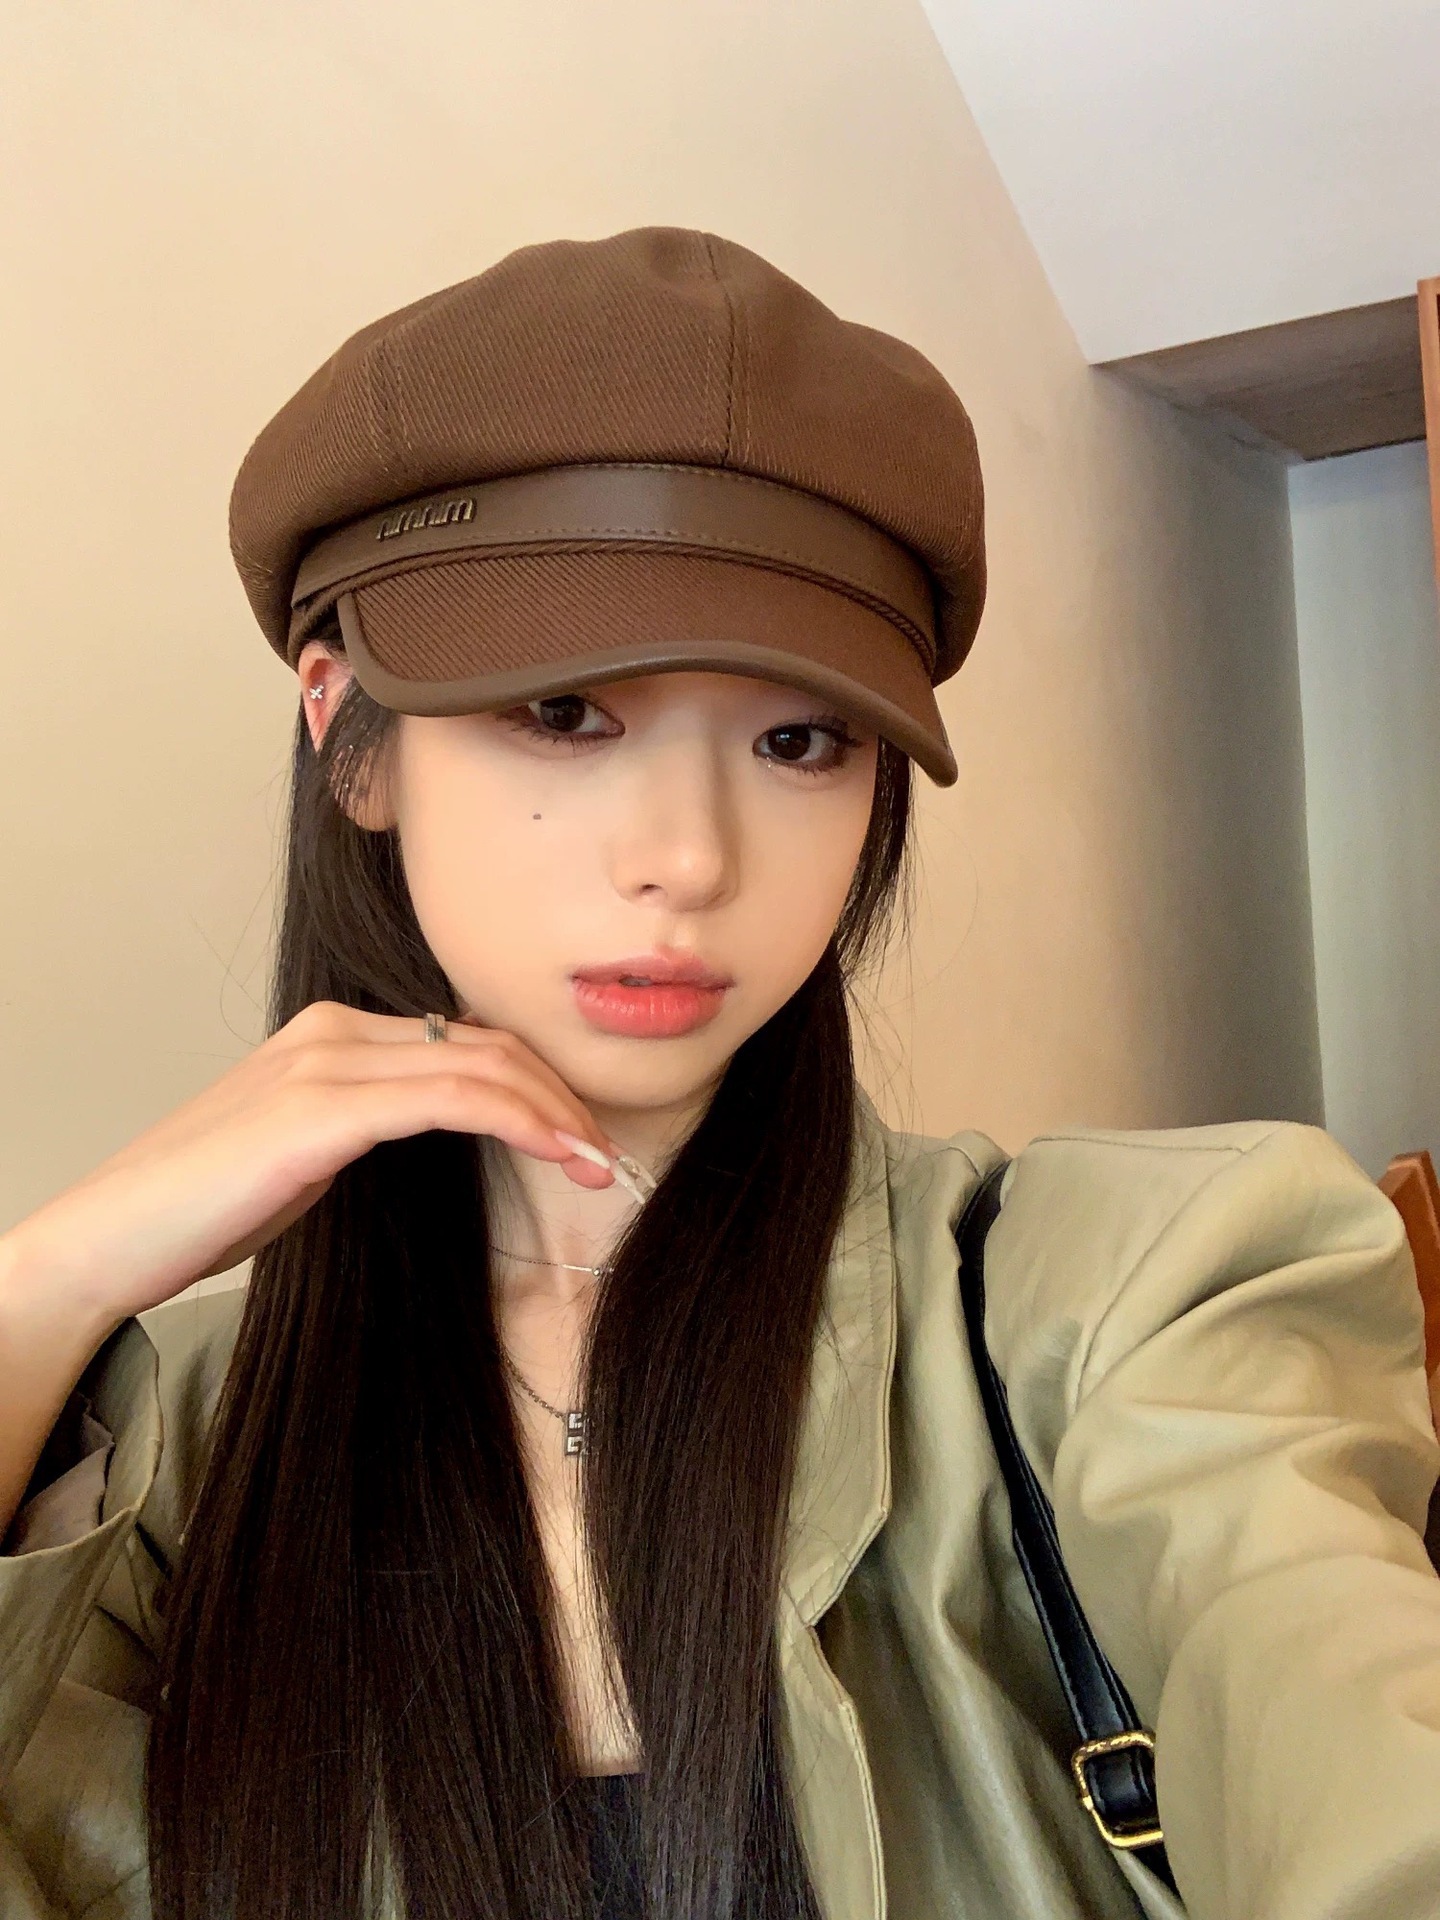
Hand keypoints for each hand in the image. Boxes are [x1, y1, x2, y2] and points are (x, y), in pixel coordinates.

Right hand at [0, 1002, 615, 1338]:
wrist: (109, 1239)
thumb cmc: (202, 1211)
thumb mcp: (304, 1156)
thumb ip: (367, 1129)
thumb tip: (440, 1132)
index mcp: (331, 1036)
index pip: (462, 1042)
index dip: (534, 1083)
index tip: (579, 1138)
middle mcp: (333, 1032)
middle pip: (484, 1043)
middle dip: (559, 1094)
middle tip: (606, 1153)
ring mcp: (326, 1062)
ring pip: (480, 1064)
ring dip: (555, 1112)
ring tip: (598, 1163)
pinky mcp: (320, 1108)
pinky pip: (451, 1097)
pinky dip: (518, 1119)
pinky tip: (558, 1153)